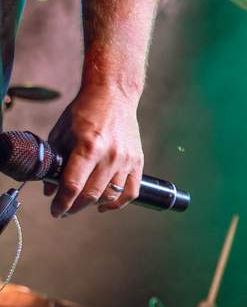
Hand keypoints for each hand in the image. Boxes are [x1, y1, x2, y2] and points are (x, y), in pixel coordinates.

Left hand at [43, 83, 143, 217]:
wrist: (113, 95)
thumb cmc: (85, 111)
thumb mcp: (62, 132)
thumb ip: (55, 161)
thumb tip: (49, 188)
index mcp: (88, 146)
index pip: (73, 185)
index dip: (62, 203)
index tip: (56, 210)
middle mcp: (110, 156)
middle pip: (91, 195)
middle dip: (74, 207)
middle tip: (65, 210)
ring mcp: (126, 160)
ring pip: (110, 196)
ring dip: (93, 204)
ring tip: (82, 203)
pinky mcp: (137, 161)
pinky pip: (131, 192)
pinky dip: (118, 203)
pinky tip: (106, 204)